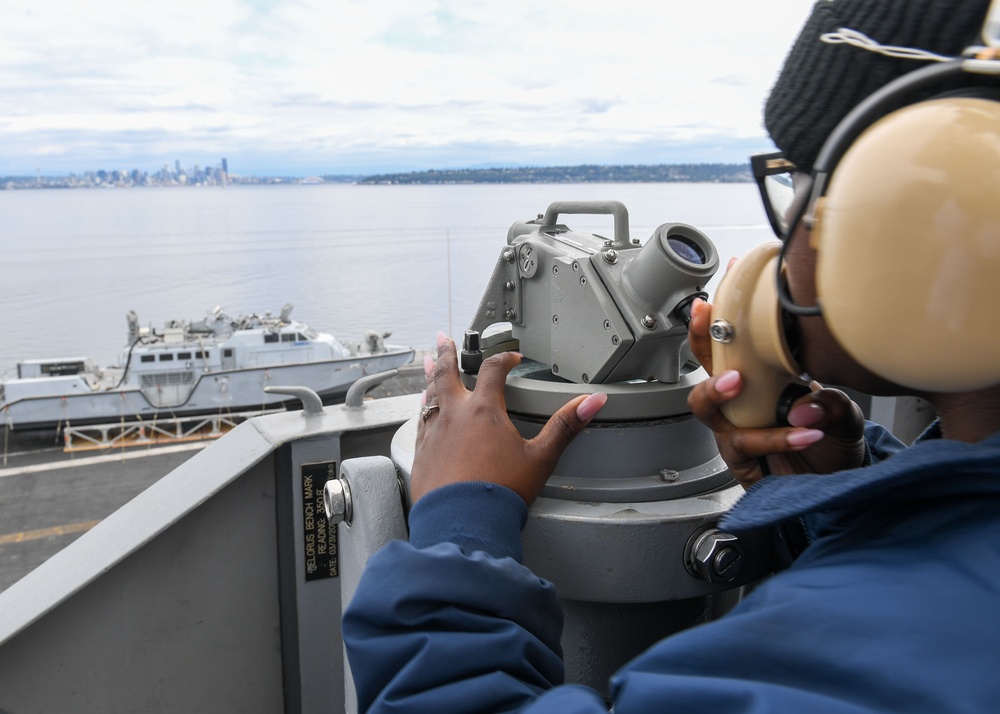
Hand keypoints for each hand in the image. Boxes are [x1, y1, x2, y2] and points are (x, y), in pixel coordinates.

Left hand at [411, 332, 606, 504]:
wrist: (462, 523)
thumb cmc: (501, 492)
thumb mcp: (541, 458)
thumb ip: (566, 426)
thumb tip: (593, 402)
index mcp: (483, 410)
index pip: (493, 370)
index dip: (505, 358)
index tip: (512, 357)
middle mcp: (454, 415)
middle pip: (447, 373)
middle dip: (446, 353)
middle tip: (442, 339)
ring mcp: (434, 433)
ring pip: (429, 395)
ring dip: (430, 378)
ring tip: (428, 366)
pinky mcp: (421, 453)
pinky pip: (420, 422)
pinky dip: (423, 410)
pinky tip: (424, 412)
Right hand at [687, 299, 865, 488]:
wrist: (840, 481)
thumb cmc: (831, 440)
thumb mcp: (842, 412)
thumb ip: (830, 401)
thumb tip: (804, 405)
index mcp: (759, 382)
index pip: (729, 346)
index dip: (715, 322)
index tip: (713, 298)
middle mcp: (741, 406)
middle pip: (702, 368)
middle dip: (699, 344)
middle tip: (710, 319)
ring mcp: (738, 434)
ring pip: (709, 411)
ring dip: (718, 391)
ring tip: (738, 382)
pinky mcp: (743, 464)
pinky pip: (745, 446)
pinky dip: (775, 438)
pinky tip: (806, 433)